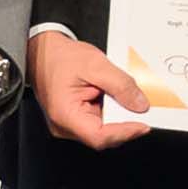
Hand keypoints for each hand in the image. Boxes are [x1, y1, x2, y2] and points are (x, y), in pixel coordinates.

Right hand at [30, 29, 151, 149]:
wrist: (42, 52)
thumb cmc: (60, 57)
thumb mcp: (95, 65)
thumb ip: (121, 85)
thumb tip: (140, 105)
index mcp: (65, 115)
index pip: (99, 136)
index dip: (125, 132)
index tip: (144, 124)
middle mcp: (65, 126)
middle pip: (104, 136)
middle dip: (126, 123)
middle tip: (144, 108)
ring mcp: (70, 124)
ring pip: (104, 130)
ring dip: (120, 116)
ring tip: (128, 98)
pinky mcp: (76, 119)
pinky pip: (99, 121)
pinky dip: (113, 112)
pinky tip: (118, 99)